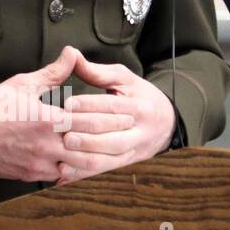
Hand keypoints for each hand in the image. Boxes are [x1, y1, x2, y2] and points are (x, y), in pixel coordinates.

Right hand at [0, 46, 136, 181]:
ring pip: (78, 167)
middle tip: (130, 137)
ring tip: (115, 155)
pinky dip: (75, 172)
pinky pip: (59, 176)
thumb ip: (52, 74)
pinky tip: (86, 167)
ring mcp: (38, 163)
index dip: (111, 119)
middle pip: (89, 147)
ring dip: (98, 161)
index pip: (88, 121)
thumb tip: (71, 54)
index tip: (128, 115)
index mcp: (46, 119)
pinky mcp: (29, 175)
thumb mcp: (22, 85)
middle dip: (112, 142)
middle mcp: (45, 145)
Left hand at [53, 50, 176, 185]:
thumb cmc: (140, 96)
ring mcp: (134, 151)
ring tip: (64, 150)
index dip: (90, 105)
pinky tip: (65, 174)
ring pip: (110, 157)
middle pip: (112, 135)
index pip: (113, 106)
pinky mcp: (126, 164)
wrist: (166, 122)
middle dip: (86, 133)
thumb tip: (72, 55)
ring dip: (85, 157)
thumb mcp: (124, 79)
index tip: (68, 104)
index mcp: (139, 107)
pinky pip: (104, 172)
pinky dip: (84, 175)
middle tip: (62, 129)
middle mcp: (139, 131)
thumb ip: (97, 71)